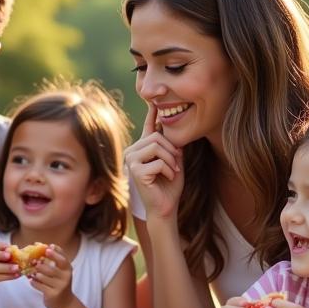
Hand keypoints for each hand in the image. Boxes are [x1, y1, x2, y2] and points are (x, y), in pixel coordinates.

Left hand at [30, 245, 73, 307]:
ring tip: (32, 273)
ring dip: (35, 274)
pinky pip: (39, 286)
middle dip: (40, 265)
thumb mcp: (61, 272)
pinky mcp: (53, 294)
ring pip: (43, 277)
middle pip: (51, 269)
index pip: (63, 259)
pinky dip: (34, 283)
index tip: (47, 248)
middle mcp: (66, 277)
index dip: (55, 253)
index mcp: (68, 269)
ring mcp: (60, 286)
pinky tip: (31, 281)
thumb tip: (41, 246)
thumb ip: (53, 260)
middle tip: (33, 262)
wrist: (64, 303)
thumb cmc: (59, 283)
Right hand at [124, 104, 183, 219]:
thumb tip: (172, 126)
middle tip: (177, 164)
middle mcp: (133, 152)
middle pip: (156, 137)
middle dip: (172, 150)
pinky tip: (167, 178)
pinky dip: (169, 170)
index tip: (153, 100)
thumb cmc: (169, 185)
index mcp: (142, 148)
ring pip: (157, 147)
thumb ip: (172, 146)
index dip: (152, 114)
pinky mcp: (135, 172)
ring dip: (171, 160)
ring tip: (173, 171)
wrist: (165, 207)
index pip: (148, 127)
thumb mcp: (175, 161)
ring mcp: (131, 161)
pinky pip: (158, 162)